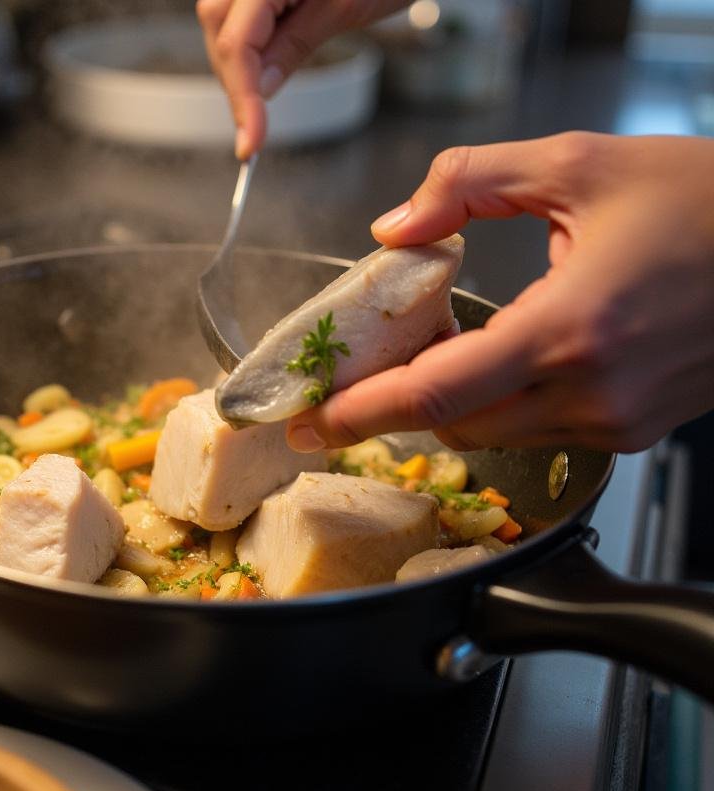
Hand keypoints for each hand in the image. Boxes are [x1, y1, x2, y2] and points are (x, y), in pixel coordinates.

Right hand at [197, 0, 405, 157]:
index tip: (250, 141)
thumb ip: (294, 43)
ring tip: (257, 101)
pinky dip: (246, 42)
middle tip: (253, 127)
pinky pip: (238, 11)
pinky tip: (261, 67)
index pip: (237, 41)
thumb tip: (259, 89)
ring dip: (237, 63)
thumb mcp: (345, 6)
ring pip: (221, 21)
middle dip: (235, 80)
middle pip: (219, 27)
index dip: (241, 94)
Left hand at [286, 132, 713, 453]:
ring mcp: (620, 420)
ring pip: (493, 432)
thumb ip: (469, 183)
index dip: (360, 414)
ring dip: (448, 402)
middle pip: (452, 424)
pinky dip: (500, 402)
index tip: (309, 423)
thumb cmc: (704, 200)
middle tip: (354, 374)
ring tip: (430, 349)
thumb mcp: (577, 164)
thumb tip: (393, 229)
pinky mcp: (638, 429)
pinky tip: (497, 354)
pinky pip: (540, 428)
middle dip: (393, 405)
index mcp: (570, 329)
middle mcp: (593, 391)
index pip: (433, 394)